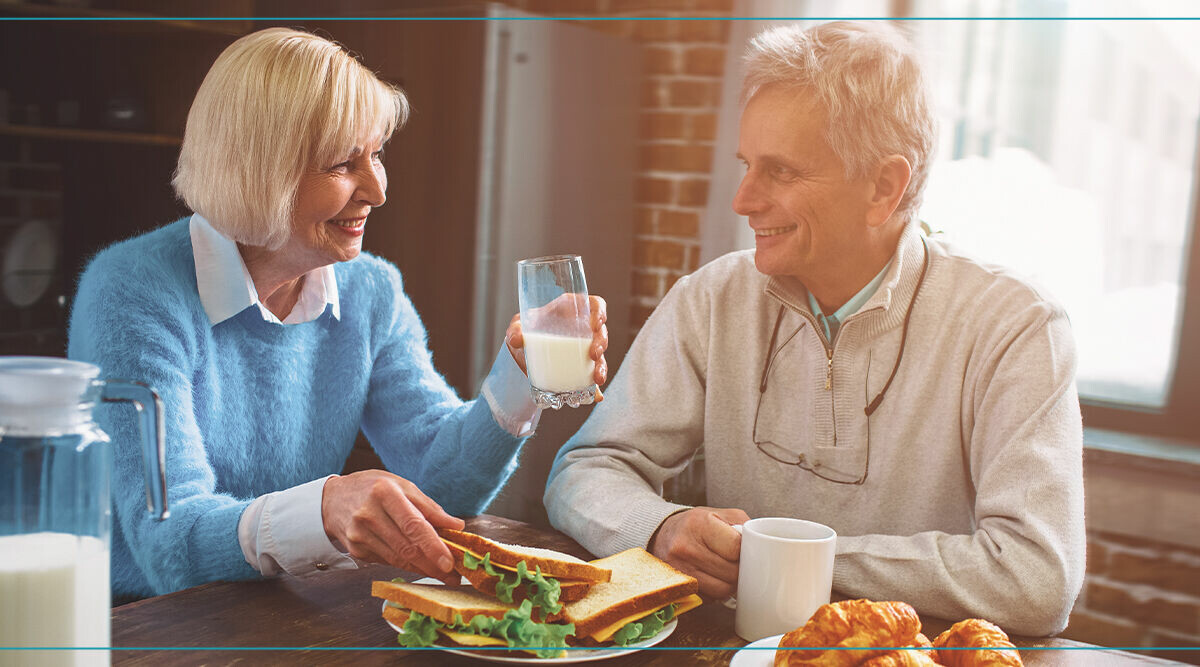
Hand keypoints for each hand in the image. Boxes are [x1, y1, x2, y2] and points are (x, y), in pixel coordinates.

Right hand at [321, 470, 464, 582]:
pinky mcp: (356, 550)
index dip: (433, 546)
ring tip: (442, 574)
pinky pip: (387, 561)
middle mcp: (368, 515)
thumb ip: (428, 507)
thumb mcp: (402, 485)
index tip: (449, 562)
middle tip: (453, 576)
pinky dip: (406, 565)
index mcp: (384, 493)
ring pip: (397, 559)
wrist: (333, 499)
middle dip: (432, 564)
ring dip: (422, 569)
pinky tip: (421, 567)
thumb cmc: (373, 488)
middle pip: (406, 547)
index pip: (412, 525)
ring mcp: (359, 535)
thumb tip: (456, 525)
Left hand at [505, 294, 608, 398]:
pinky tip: (596, 395)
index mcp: (572, 311)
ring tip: (597, 378)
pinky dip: (595, 387)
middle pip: (600, 332)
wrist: (523, 353)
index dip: (600, 312)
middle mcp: (582, 329)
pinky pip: (592, 376)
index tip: (597, 323)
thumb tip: (516, 340)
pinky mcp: (582, 367)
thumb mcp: (518, 326)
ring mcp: (584, 349)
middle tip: (594, 354)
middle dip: (601, 343)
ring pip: (600, 356)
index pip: (595, 306)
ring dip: (602, 367)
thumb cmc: (526, 331)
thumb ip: (515, 329)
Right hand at [648, 507, 749, 597]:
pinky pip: (710, 598)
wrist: (662, 534)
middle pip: (731, 572)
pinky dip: (717, 591)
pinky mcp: (680, 587)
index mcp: (699, 524)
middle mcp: (686, 547)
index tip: (745, 550)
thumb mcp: (719, 514)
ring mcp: (680, 570)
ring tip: (727, 570)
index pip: (735, 547)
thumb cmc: (696, 524)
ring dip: (731, 583)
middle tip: (739, 562)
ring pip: (723, 589)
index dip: (745, 551)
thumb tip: (764, 545)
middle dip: (741, 569)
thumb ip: (743, 525)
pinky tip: (714, 577)